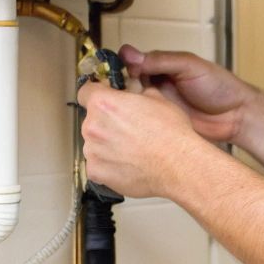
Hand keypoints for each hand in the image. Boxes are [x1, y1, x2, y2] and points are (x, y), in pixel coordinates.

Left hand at [77, 78, 211, 198]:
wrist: (178, 165)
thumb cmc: (170, 133)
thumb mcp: (158, 99)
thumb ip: (138, 93)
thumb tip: (135, 91)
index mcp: (104, 103)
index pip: (85, 92)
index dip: (96, 94)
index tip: (104, 100)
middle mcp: (92, 126)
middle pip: (92, 120)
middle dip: (106, 122)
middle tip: (128, 129)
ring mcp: (92, 151)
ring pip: (94, 143)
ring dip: (107, 145)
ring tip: (131, 150)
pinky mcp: (96, 172)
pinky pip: (97, 165)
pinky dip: (108, 165)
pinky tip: (128, 164)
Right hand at [118, 45, 258, 145]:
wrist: (236, 117)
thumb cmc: (218, 86)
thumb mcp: (190, 66)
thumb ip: (161, 60)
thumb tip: (130, 55)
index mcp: (160, 67)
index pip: (131, 63)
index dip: (121, 66)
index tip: (118, 72)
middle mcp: (154, 86)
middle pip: (125, 85)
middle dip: (118, 88)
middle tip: (120, 93)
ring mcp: (155, 108)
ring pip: (129, 106)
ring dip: (123, 107)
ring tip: (121, 109)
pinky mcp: (159, 127)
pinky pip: (140, 125)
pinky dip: (132, 124)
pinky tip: (126, 125)